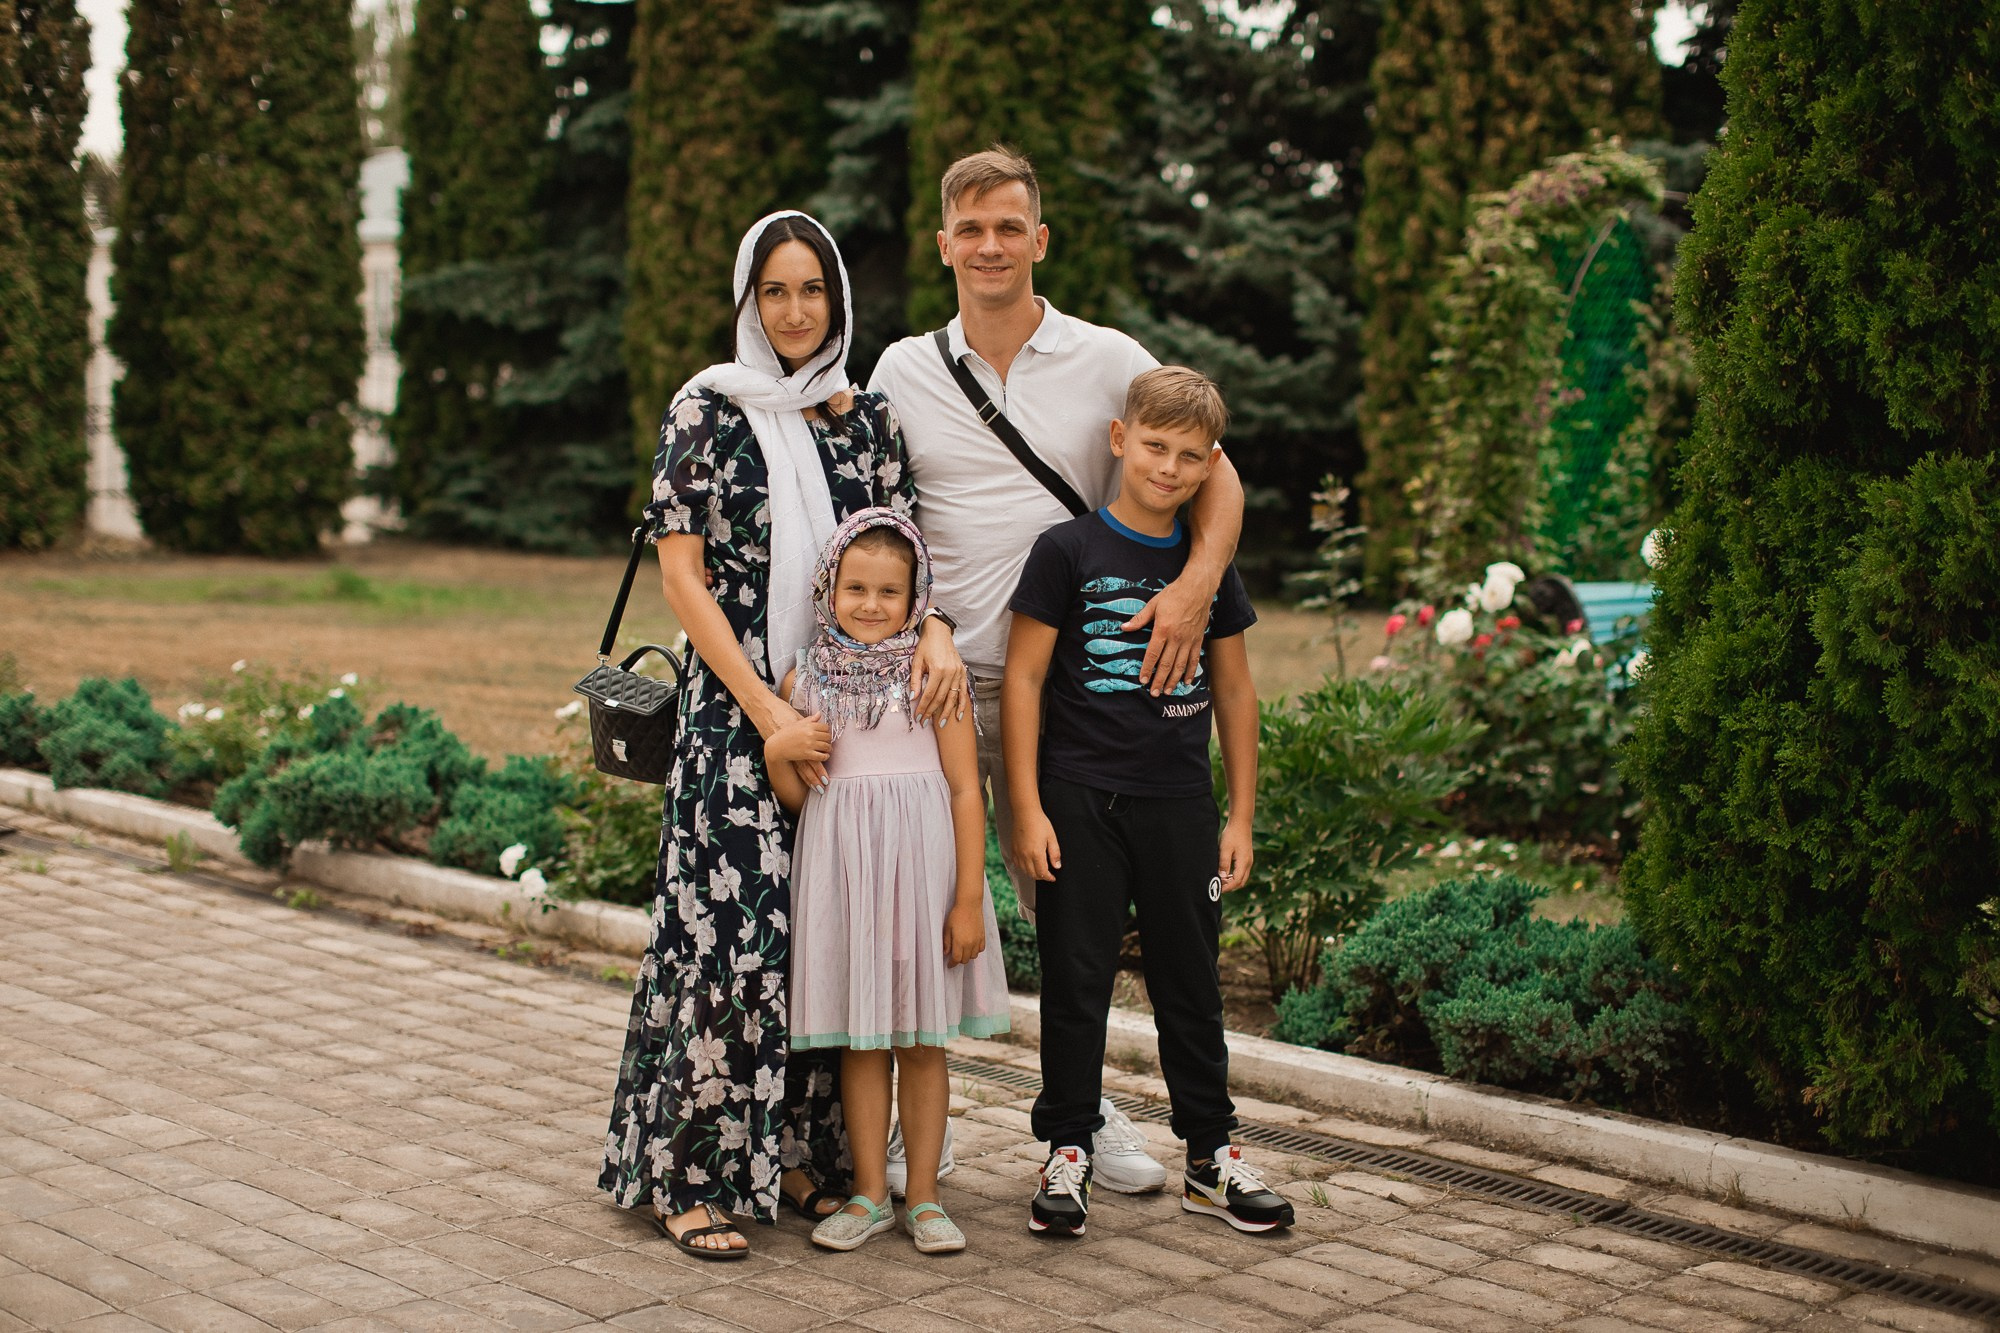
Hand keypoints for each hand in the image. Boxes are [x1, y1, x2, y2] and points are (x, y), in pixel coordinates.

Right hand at [762, 708, 830, 787]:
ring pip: (826, 746)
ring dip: (828, 749)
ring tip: (827, 750)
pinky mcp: (807, 754)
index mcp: (808, 725)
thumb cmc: (785, 734)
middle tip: (827, 743)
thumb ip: (810, 719)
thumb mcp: (797, 724)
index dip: (827, 731)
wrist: (776, 746)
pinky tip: (824, 756)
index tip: (825, 734)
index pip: (825, 727)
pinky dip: (825, 757)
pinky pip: (822, 756)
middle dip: (828, 740)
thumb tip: (819, 713)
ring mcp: (809, 744)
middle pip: (828, 737)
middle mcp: (810, 734)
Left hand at [910, 616, 967, 726]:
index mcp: (938, 669)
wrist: (939, 632)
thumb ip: (915, 680)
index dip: (923, 707)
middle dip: (932, 712)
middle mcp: (950, 672)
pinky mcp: (962, 672)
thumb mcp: (917, 661)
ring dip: (947, 712)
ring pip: (953, 697)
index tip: (918, 716)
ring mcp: (958, 673)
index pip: (929, 694)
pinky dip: (961, 704)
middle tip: (924, 722)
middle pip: (941, 698)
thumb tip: (913, 697)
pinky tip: (958, 715)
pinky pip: (963, 691)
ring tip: (940, 724)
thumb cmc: (926, 646)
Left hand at [943, 899, 985, 965]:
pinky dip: (976, 951)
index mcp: (959, 942)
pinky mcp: (983, 936)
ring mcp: (977, 940)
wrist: (969, 905)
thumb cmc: (956, 915)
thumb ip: (946, 942)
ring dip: (967, 956)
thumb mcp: (947, 928)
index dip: (952, 964)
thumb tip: (946, 953)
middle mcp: (970, 944)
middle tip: (954, 957)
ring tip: (962, 951)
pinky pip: (981, 949)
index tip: (949, 965)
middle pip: (965, 960)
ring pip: (973, 956)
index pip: (956, 959)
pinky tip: (971, 947)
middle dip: (959, 960)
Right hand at [1011, 809, 1061, 882]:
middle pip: (1033, 874)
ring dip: (1032, 873)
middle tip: (1047, 874)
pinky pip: (1017, 864)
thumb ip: (1055, 853)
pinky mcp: (1013, 849)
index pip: (1042, 872)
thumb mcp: (1052, 837)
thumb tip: (1057, 866)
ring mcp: (1018, 853)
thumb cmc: (1039, 822)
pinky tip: (1028, 864)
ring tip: (1039, 870)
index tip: (1053, 877)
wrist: (1025, 813)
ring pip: (1024, 871)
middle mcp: (1025, 856)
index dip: (1049, 877)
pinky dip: (1023, 868)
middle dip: (1041, 877)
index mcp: (1036, 853)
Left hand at [1122, 571, 1215, 694]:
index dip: (1147, 668)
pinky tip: (1186, 682)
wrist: (1197, 588)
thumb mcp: (1153, 604)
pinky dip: (1190, 672)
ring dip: (1173, 680)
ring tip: (1167, 691)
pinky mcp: (1198, 639)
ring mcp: (1189, 640)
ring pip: (1181, 665)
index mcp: (1163, 629)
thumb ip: (1139, 619)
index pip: (1153, 654)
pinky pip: (1194, 659)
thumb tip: (1124, 627)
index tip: (1143, 680)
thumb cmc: (1174, 594)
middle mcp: (1177, 638)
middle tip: (1154, 693)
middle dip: (1159, 680)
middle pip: (1167, 664)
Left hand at [1217, 818, 1252, 891]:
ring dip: (1232, 882)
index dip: (1227, 887)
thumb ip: (1224, 863)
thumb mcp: (1225, 849)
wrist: (1241, 823)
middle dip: (1230, 887)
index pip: (1236, 881)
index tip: (1217, 889)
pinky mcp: (1246, 858)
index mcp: (1243, 863)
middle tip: (1218, 887)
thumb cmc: (1232, 835)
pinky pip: (1242, 872)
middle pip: (1240, 882)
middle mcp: (1248, 864)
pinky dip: (1234, 876)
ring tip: (1220, 881)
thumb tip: (1222, 877)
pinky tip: (1226, 874)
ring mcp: (1248, 861)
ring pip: (1242, 878)